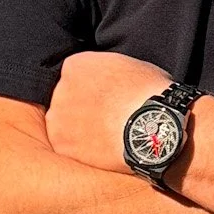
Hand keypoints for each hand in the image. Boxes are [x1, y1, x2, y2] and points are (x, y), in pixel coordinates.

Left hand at [46, 51, 171, 171]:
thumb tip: (113, 79)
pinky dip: (79, 149)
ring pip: (62, 122)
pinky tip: (100, 149)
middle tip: (106, 117)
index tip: (104, 97)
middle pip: (65, 97)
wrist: (154, 127)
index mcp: (77, 64)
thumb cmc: (151, 95)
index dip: (92, 87)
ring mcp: (59, 116)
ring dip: (78, 129)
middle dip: (82, 107)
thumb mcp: (132, 65)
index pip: (75, 74)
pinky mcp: (61, 142)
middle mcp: (61, 87)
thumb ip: (109, 69)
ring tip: (104, 135)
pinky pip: (65, 146)